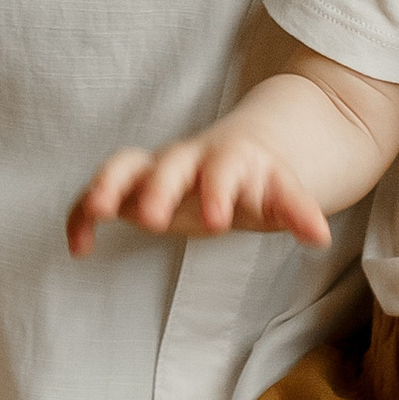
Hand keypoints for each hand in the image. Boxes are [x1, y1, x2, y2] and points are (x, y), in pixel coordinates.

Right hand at [69, 130, 330, 254]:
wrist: (242, 152)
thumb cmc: (260, 179)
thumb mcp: (281, 193)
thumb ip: (297, 211)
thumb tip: (320, 235)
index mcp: (228, 160)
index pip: (223, 169)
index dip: (218, 191)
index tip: (217, 221)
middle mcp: (187, 159)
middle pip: (169, 166)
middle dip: (158, 188)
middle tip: (151, 219)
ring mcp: (155, 170)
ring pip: (125, 166)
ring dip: (107, 186)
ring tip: (95, 212)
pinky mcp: (130, 188)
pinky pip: (99, 194)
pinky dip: (83, 214)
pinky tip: (78, 247)